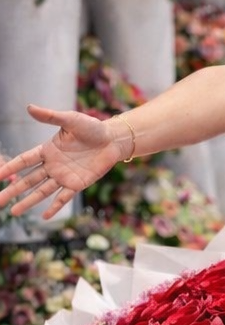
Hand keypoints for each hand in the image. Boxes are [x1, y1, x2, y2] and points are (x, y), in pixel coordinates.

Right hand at [0, 105, 126, 218]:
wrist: (113, 140)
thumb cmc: (91, 127)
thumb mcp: (70, 120)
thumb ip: (50, 116)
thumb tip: (29, 107)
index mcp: (48, 150)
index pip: (24, 161)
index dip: (10, 168)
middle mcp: (53, 166)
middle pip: (28, 180)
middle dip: (12, 191)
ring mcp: (64, 176)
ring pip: (41, 192)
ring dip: (28, 202)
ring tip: (14, 212)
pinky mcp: (78, 185)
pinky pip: (63, 198)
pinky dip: (54, 207)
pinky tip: (44, 216)